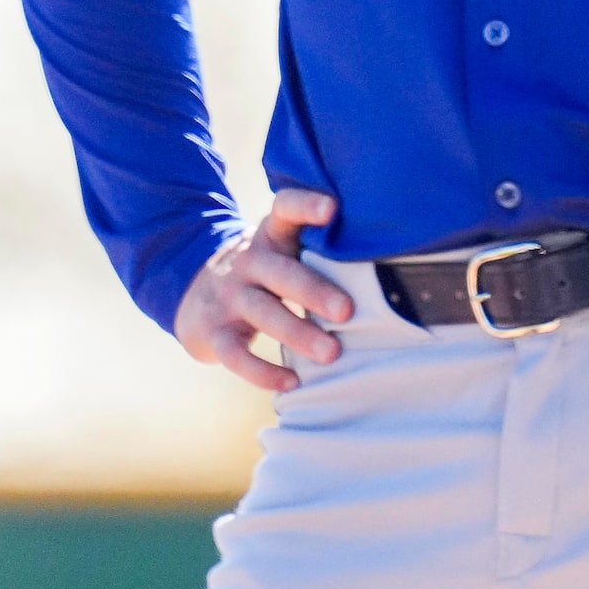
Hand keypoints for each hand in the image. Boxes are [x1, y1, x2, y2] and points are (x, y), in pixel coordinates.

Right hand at [174, 189, 351, 391]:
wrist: (197, 294)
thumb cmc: (268, 269)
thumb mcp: (285, 248)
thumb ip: (322, 248)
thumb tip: (392, 267)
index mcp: (272, 234)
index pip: (285, 208)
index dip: (306, 205)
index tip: (332, 208)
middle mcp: (249, 260)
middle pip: (280, 272)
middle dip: (314, 291)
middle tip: (347, 311)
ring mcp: (228, 296)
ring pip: (262, 312)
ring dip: (297, 333)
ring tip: (331, 353)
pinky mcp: (214, 332)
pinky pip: (236, 354)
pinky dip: (262, 372)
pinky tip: (291, 383)